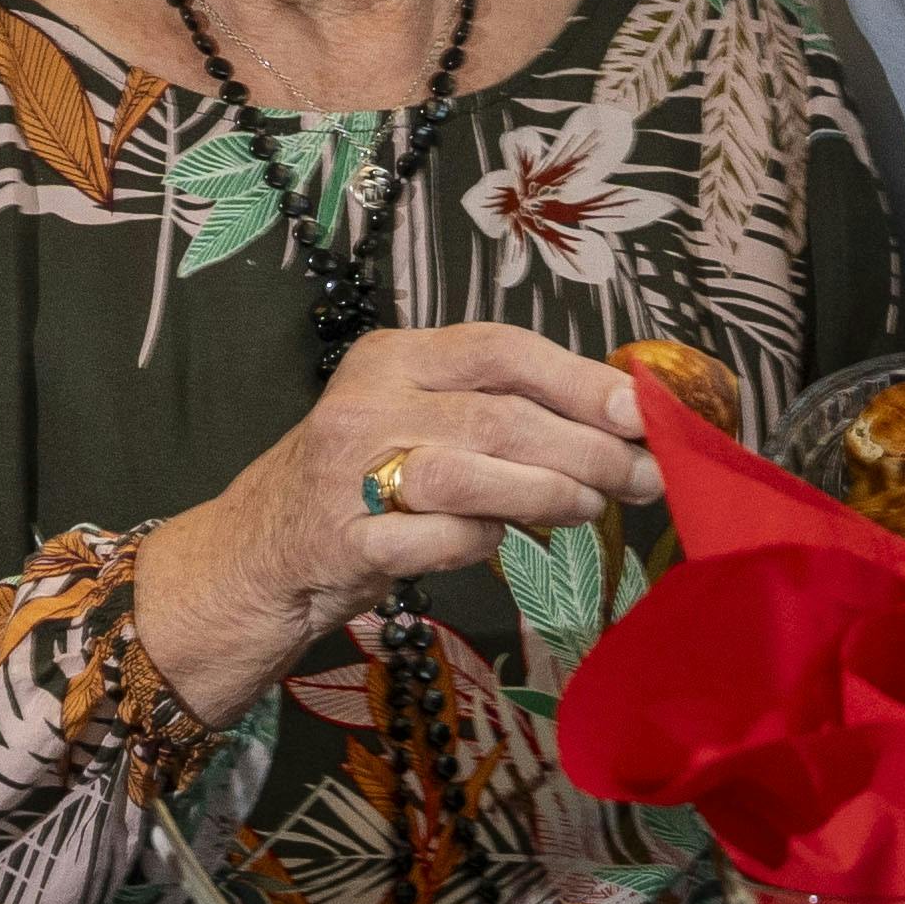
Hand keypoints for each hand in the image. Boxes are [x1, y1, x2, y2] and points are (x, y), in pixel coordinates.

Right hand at [134, 327, 664, 717]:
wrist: (260, 553)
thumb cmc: (364, 478)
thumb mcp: (421, 418)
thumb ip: (499, 409)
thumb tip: (618, 419)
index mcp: (395, 356)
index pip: (502, 349)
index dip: (578, 379)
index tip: (640, 411)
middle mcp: (367, 401)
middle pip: (499, 415)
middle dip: (586, 447)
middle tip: (644, 477)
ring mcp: (349, 470)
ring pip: (472, 472)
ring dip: (547, 492)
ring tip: (589, 506)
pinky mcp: (344, 538)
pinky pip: (439, 539)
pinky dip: (482, 543)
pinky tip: (498, 542)